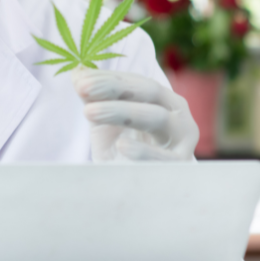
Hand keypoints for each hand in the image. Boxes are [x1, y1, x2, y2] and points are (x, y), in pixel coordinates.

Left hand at [71, 68, 197, 161]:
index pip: (137, 81)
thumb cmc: (125, 151)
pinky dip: (144, 151)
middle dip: (114, 88)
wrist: (139, 188)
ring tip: (90, 112)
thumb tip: (77, 72)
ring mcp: (182, 139)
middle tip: (83, 88)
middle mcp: (178, 114)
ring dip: (121, 112)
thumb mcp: (107, 122)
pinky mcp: (180, 166)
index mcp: (163, 99)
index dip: (110, 78)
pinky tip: (122, 146)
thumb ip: (95, 98)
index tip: (81, 79)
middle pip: (149, 92)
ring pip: (156, 117)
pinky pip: (164, 158)